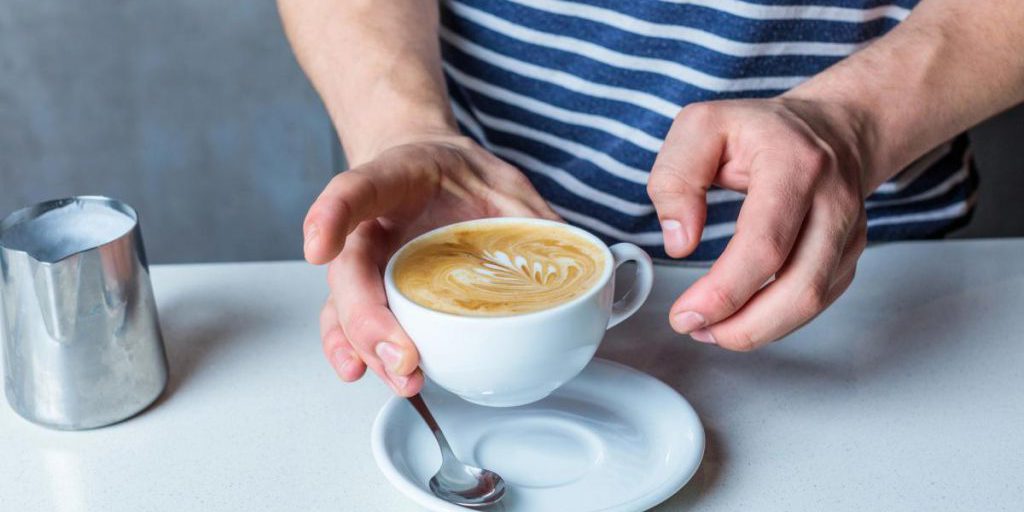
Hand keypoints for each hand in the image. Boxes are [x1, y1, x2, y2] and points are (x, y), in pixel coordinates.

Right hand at [305, 133, 557, 394]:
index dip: (335, 215)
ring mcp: (366, 259)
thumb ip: (534, 220)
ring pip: (346, 306)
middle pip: (351, 270)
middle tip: (402, 356)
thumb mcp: (505, 183)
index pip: (359, 189)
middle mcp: (369, 221)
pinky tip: (362, 373)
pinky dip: (355, 350)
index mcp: (398, 177)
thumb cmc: (460, 177)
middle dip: (369, 320)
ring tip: (397, 378)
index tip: (319, 247)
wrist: (432, 169)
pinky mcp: (373, 290)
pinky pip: (352, 322)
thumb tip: (579, 267)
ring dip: (365, 347)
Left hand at [648, 97, 870, 350]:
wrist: (832, 128)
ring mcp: (850, 231)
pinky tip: (741, 318)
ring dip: (758, 330)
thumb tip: (679, 240)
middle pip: (799, 287)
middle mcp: (833, 201)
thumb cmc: (760, 130)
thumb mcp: (701, 127)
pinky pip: (818, 302)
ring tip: (711, 330)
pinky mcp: (850, 254)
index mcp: (795, 165)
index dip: (725, 291)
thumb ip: (676, 177)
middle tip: (695, 328)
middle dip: (743, 325)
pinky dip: (778, 320)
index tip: (686, 312)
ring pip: (813, 302)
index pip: (765, 245)